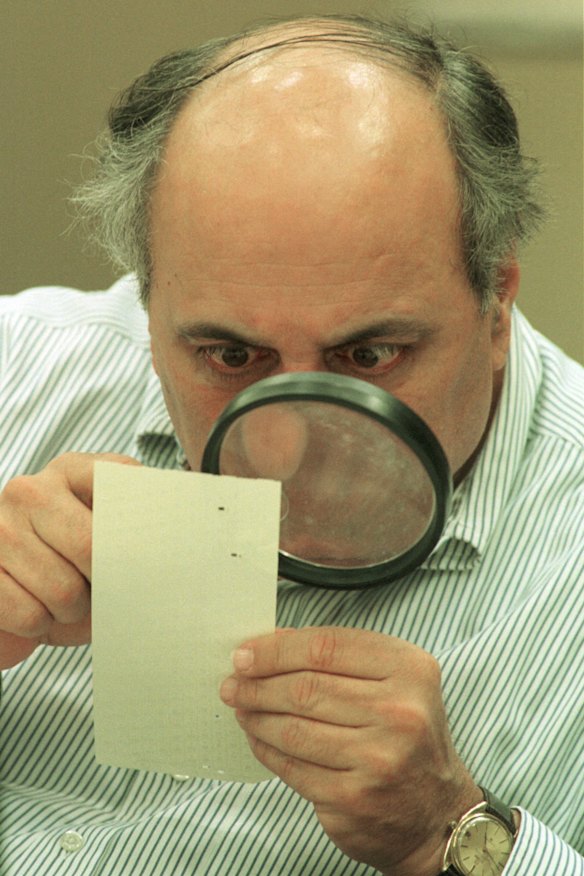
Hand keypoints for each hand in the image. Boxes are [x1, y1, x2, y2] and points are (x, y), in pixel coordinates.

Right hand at [0, 452, 140, 669]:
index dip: (139, 545)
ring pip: (62, 592)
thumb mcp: (117, 518)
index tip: (152, 564)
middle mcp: (29, 490)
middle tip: (103, 586)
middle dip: (107, 584)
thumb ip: (148, 517)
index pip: (122, 504)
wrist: (27, 568)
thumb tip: (194, 532)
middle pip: (93, 552)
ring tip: (71, 598)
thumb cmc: (84, 547)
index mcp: (74, 468)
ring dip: (74, 610)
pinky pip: (26, 614)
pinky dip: (41, 626)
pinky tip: (42, 609)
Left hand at [220, 626, 481, 875]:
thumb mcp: (392, 680)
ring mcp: (378, 759)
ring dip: (256, 716)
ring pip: (293, 728)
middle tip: (233, 683)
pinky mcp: (354, 798)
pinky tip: (258, 738)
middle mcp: (401, 713)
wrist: (436, 811)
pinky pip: (293, 767)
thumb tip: (270, 644)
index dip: (276, 649)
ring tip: (241, 707)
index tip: (245, 654)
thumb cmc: (405, 734)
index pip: (326, 646)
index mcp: (411, 669)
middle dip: (258, 683)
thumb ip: (338, 657)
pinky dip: (266, 750)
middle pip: (305, 687)